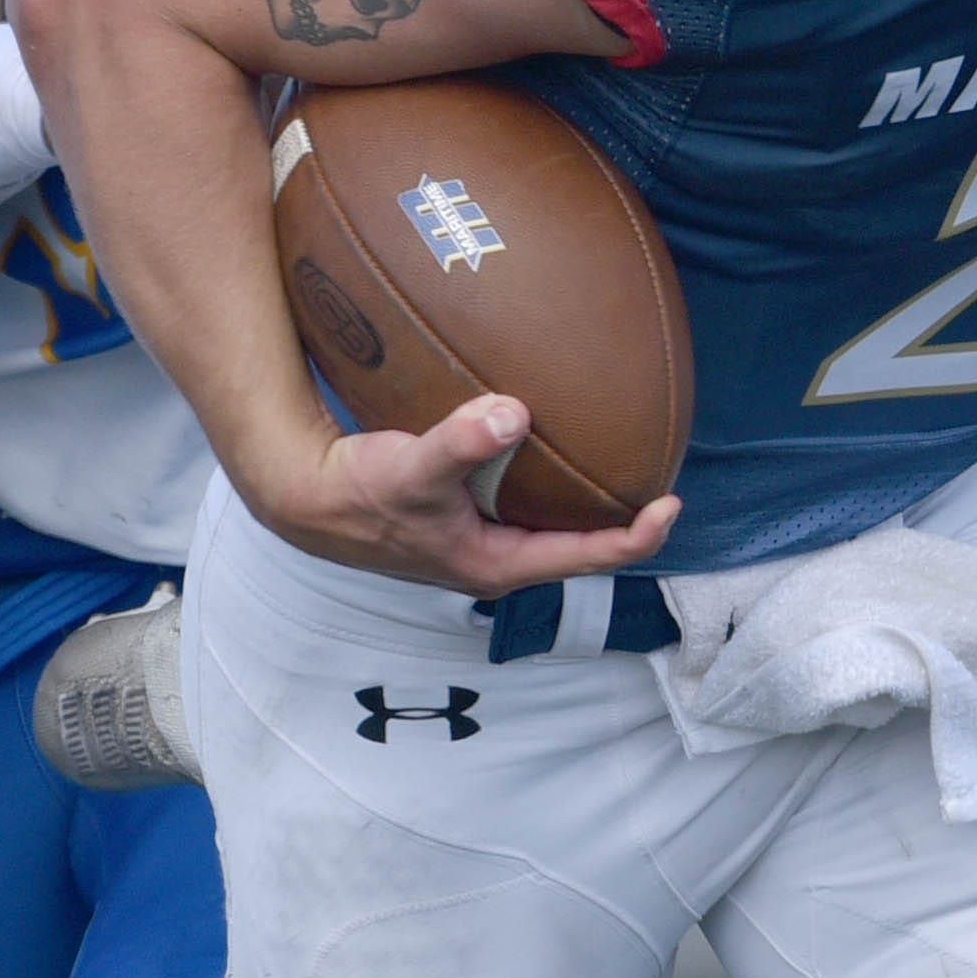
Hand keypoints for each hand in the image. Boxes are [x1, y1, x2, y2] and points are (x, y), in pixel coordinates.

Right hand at [238, 391, 678, 596]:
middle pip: (577, 543)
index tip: (672, 502)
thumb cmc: (359, 493)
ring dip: (580, 493)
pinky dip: (539, 470)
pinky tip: (540, 429)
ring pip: (546, 518)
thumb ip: (463, 442)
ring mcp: (477, 538)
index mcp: (499, 565)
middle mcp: (495, 557)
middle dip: (618, 514)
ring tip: (613, 450)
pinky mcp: (459, 513)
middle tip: (656, 470)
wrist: (304, 495)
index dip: (638, 536)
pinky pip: (517, 493)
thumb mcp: (413, 468)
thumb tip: (513, 412)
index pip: (588, 559)